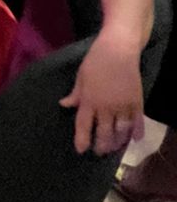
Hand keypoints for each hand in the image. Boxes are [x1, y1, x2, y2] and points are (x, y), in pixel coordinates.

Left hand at [59, 33, 144, 154]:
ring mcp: (123, 106)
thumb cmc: (96, 60)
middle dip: (101, 146)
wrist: (119, 49)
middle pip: (104, 134)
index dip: (82, 140)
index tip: (81, 150)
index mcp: (89, 100)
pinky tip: (134, 140)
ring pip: (121, 132)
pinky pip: (137, 123)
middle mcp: (106, 107)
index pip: (84, 126)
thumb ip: (75, 94)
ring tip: (114, 148)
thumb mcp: (81, 76)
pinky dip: (136, 133)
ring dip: (117, 143)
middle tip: (99, 152)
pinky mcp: (137, 103)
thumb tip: (63, 105)